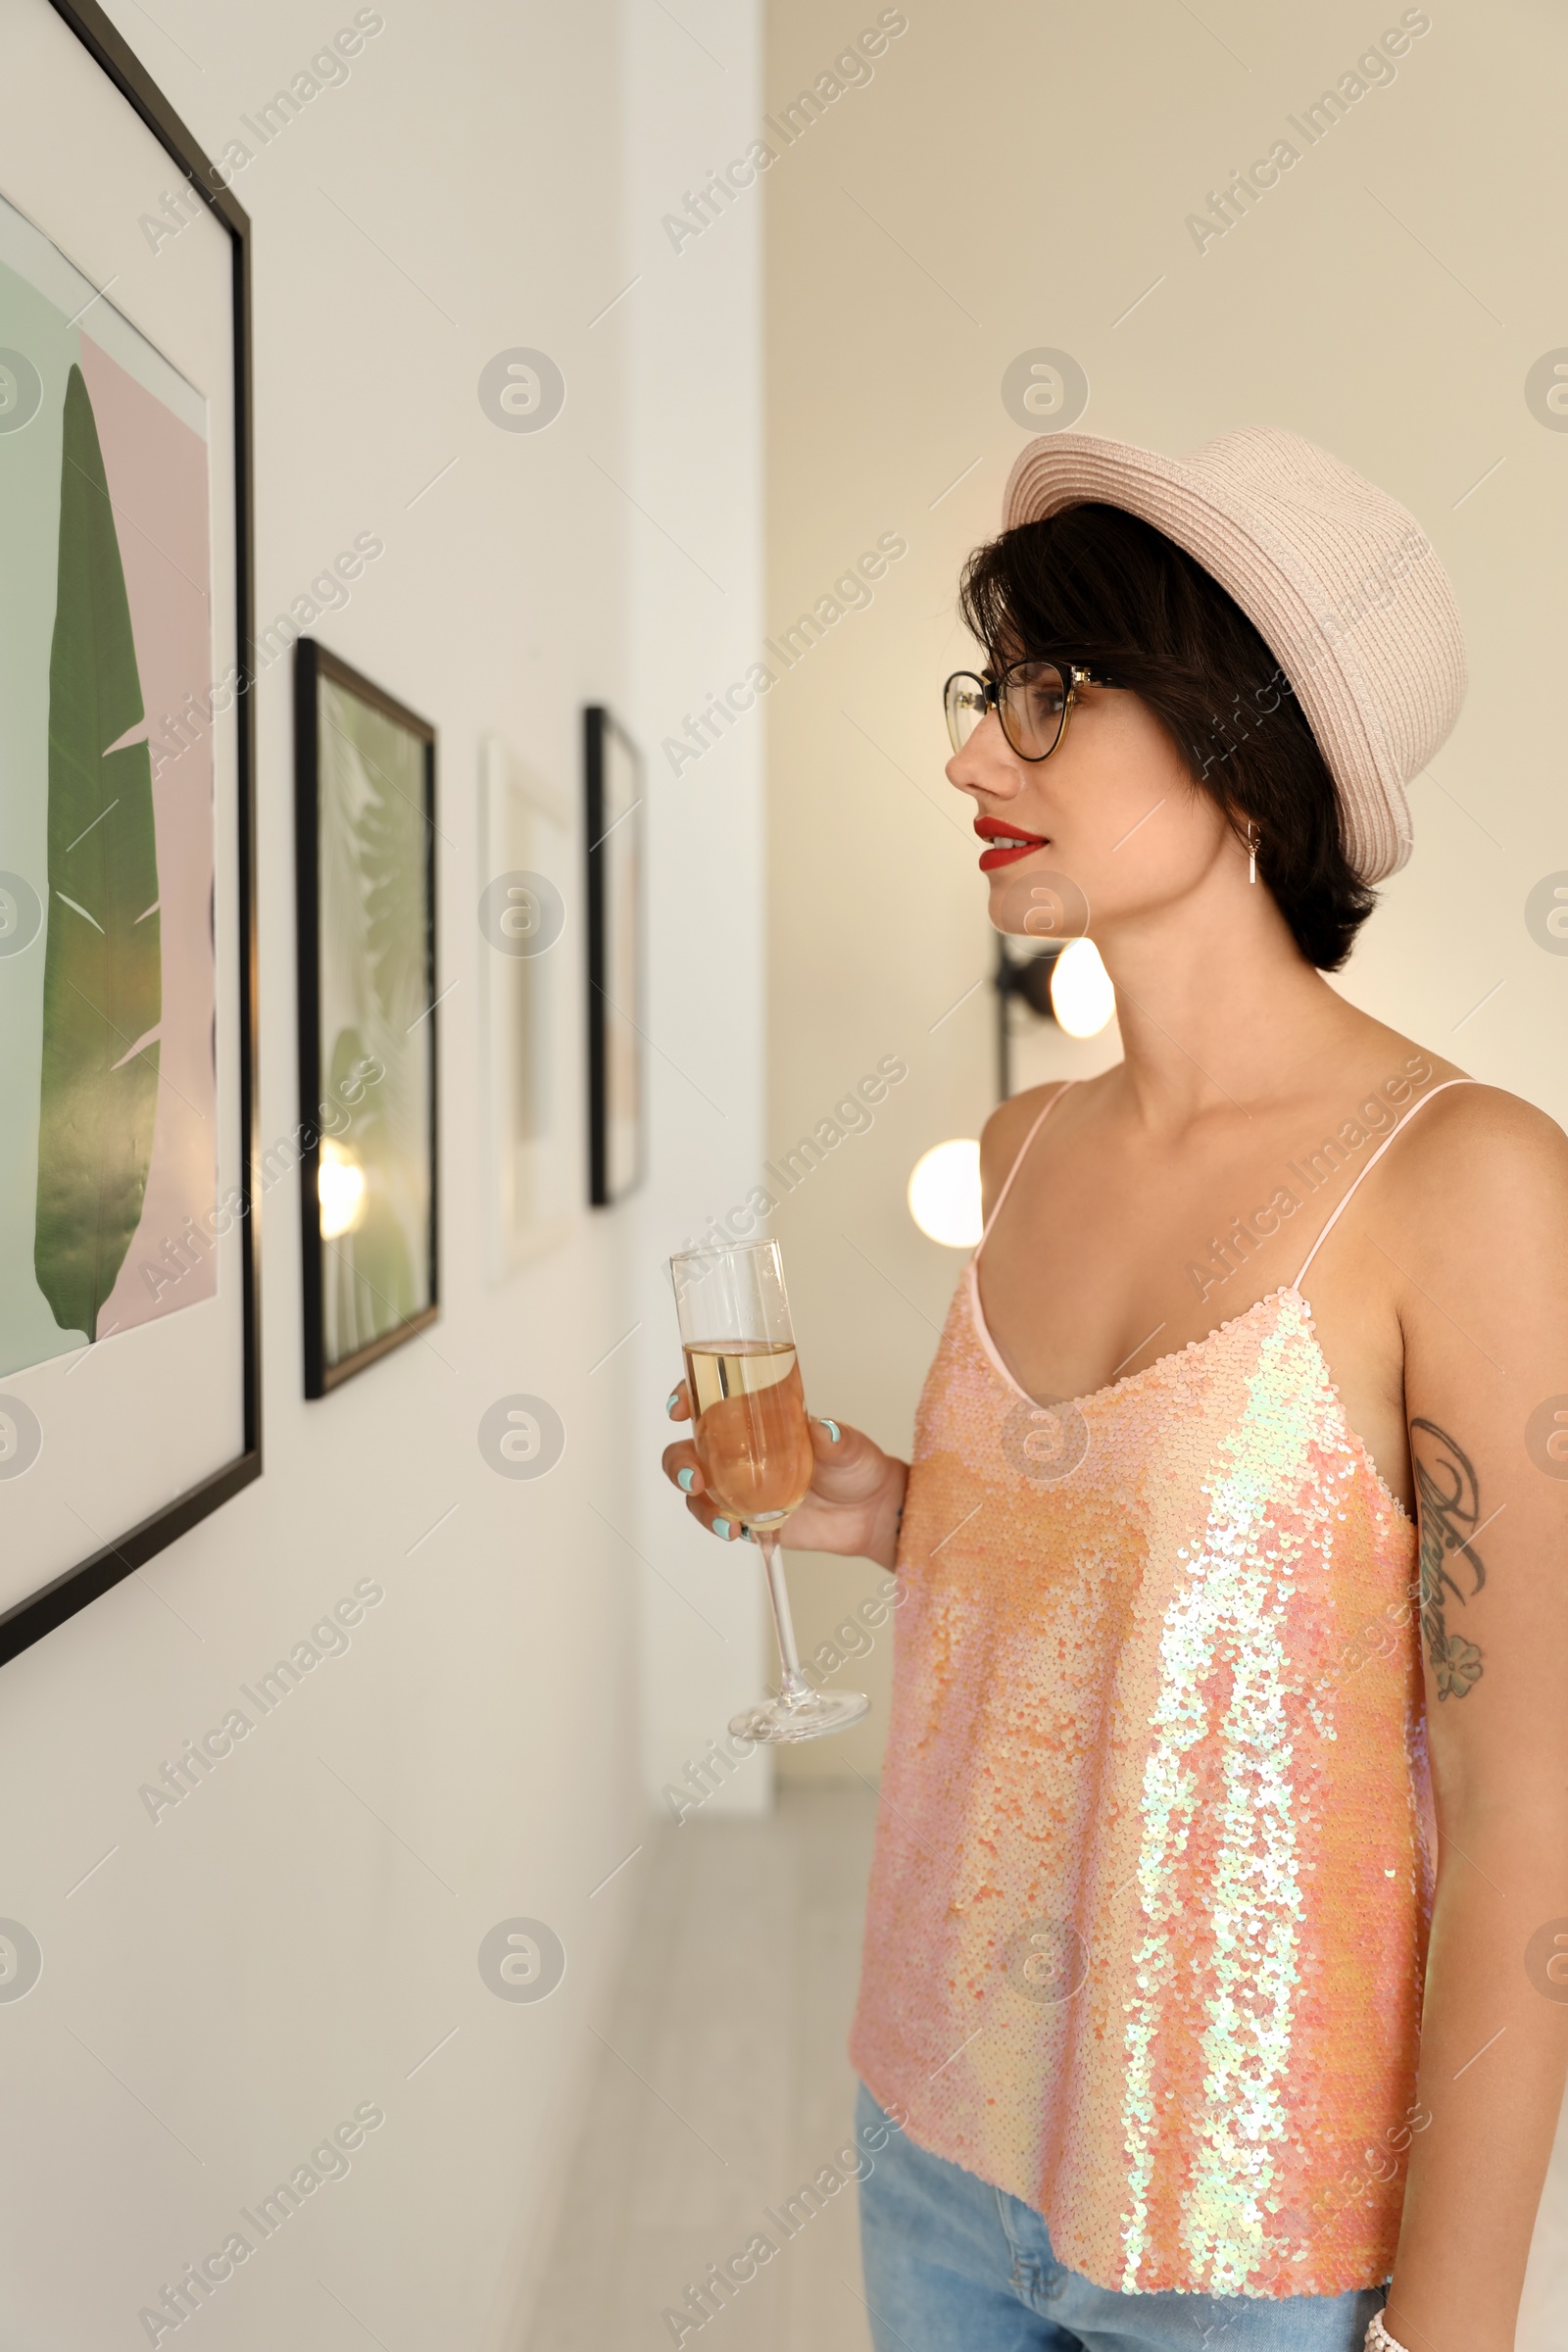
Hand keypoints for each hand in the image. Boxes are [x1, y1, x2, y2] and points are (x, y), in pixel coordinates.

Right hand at [661, 1382, 906, 1567]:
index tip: (679, 1407)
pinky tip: (736, 1531)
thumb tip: (823, 1430)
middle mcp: (739, 1450)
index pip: (709, 1400)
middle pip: (688, 1450)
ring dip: (698, 1504)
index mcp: (757, 1418)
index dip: (686, 1397)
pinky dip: (719, 1525)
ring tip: (724, 1521)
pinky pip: (719, 1519)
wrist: (870, 1514)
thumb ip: (835, 1439)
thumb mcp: (848, 1446)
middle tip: (695, 1478)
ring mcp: (740, 1485)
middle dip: (680, 1463)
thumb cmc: (856, 1467)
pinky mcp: (748, 1517)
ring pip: (697, 1490)